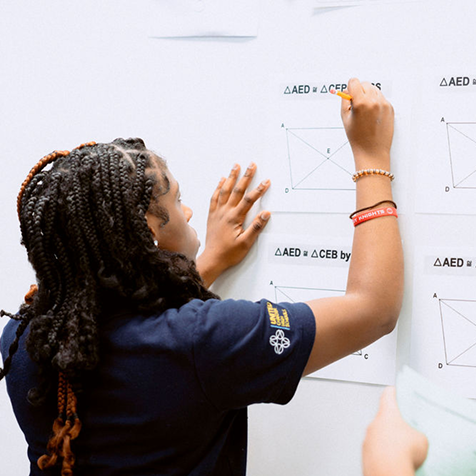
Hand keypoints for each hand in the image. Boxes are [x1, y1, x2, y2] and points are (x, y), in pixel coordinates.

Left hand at [196, 163, 270, 286]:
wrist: (212, 259)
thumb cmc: (228, 253)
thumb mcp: (246, 243)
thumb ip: (256, 227)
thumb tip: (266, 214)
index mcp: (234, 218)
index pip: (249, 200)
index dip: (259, 190)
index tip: (266, 182)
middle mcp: (225, 213)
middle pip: (237, 190)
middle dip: (246, 176)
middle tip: (252, 165)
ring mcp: (217, 213)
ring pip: (224, 190)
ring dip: (231, 177)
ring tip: (236, 166)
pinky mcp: (212, 215)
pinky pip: (215, 197)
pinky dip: (218, 187)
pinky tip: (221, 181)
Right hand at [341, 78, 393, 170]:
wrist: (372, 150)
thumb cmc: (358, 137)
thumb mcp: (345, 118)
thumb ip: (345, 101)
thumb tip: (346, 90)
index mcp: (361, 103)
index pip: (354, 82)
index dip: (350, 88)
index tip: (349, 93)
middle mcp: (374, 101)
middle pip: (365, 84)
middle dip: (359, 91)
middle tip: (356, 104)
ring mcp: (384, 104)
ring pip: (374, 90)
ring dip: (368, 96)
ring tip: (365, 112)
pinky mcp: (390, 108)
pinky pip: (381, 98)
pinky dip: (376, 103)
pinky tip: (372, 116)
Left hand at [362, 387, 427, 475]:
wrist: (389, 472)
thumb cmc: (404, 453)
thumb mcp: (421, 439)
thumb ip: (416, 433)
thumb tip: (414, 438)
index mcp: (387, 413)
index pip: (388, 396)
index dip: (392, 393)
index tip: (393, 390)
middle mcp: (374, 423)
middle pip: (383, 418)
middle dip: (393, 425)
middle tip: (405, 432)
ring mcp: (368, 439)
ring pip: (378, 436)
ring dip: (387, 441)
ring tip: (401, 453)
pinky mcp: (365, 454)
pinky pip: (375, 450)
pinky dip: (382, 454)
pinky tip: (393, 461)